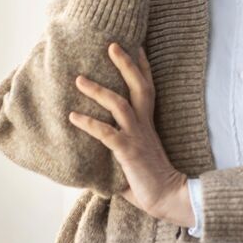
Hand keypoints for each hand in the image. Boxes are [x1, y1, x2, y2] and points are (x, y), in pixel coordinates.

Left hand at [68, 42, 191, 226]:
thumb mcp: (133, 156)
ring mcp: (136, 136)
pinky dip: (89, 123)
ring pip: (119, 104)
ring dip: (98, 90)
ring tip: (79, 79)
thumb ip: (117, 145)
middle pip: (138, 86)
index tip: (135, 44)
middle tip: (112, 45)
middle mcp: (144, 124)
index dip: (141, 65)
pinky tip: (73, 116)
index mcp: (147, 122)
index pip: (147, 87)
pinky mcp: (128, 151)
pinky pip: (107, 133)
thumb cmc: (149, 180)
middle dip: (125, 64)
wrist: (168, 197)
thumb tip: (91, 147)